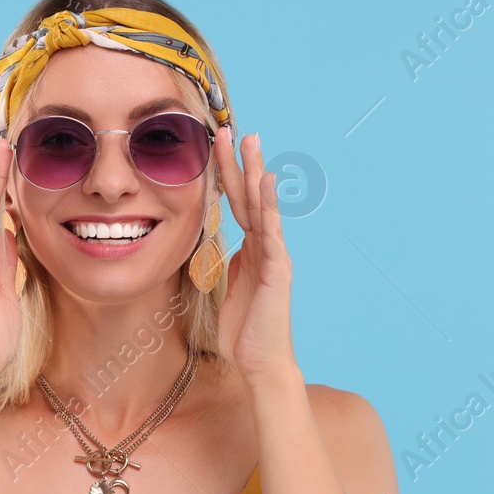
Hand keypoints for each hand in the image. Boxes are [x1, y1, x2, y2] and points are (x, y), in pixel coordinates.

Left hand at [211, 127, 297, 386]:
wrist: (261, 363)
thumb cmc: (244, 332)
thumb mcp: (228, 290)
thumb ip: (228, 266)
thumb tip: (224, 250)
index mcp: (252, 250)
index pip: (237, 205)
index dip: (226, 177)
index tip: (216, 148)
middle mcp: (266, 247)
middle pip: (249, 197)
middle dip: (240, 163)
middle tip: (230, 130)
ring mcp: (274, 256)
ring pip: (262, 207)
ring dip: (255, 172)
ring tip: (250, 142)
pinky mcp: (278, 269)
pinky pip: (272, 231)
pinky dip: (269, 205)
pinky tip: (265, 183)